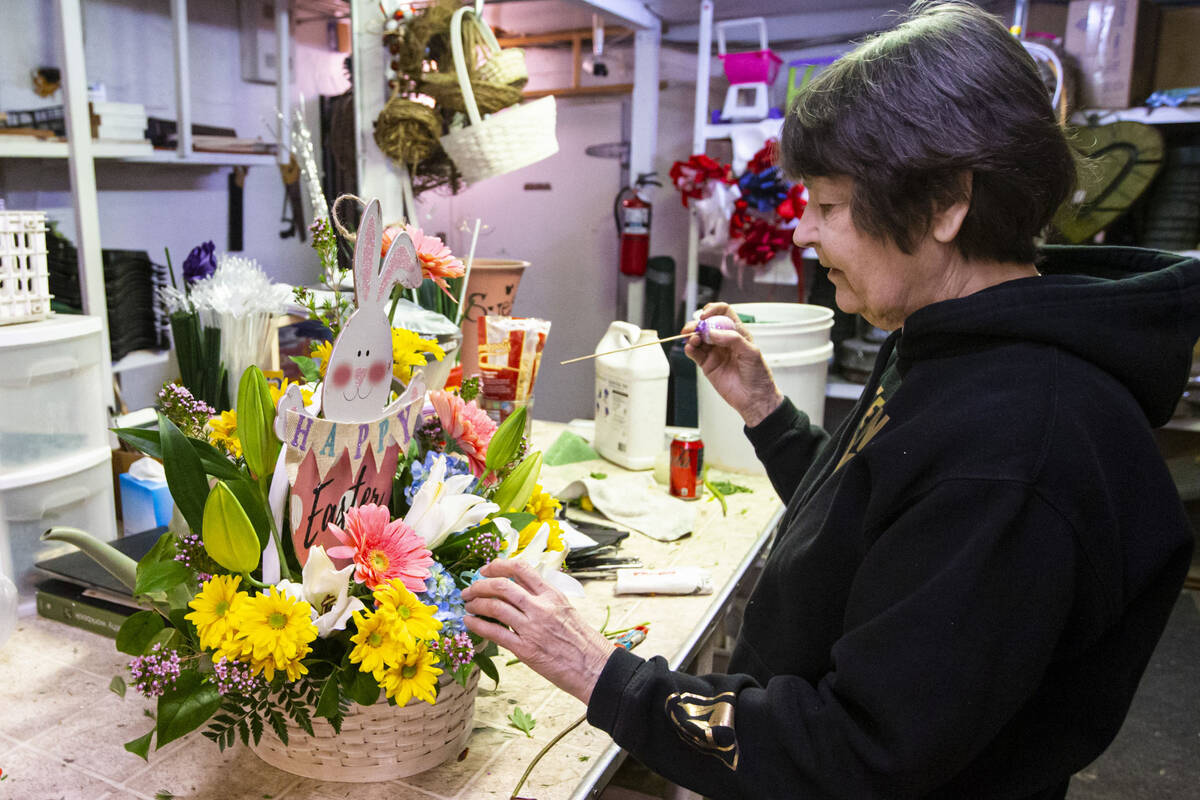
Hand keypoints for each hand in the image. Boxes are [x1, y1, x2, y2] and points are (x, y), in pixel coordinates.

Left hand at [462, 559, 613, 703]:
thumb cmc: (583, 641)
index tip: (485, 570)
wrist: (595, 668)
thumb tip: (519, 591)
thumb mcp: (566, 609)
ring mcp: (532, 628)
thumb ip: (544, 598)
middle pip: (502, 586)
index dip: (498, 565)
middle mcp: (541, 607)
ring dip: (476, 604)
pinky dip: (478, 625)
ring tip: (468, 606)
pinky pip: (495, 633)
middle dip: (480, 585)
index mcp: (552, 594)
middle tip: (469, 589)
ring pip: (495, 607)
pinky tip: (470, 623)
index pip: (521, 568)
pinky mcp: (526, 649)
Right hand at [684, 303, 782, 426]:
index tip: (705, 315)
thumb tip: (712, 332)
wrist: (754, 398)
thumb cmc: (758, 375)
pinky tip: (690, 347)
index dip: (713, 310)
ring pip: (698, 337)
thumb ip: (732, 339)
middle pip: (706, 324)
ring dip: (692, 335)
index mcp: (737, 333)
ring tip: (693, 339)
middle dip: (698, 323)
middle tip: (695, 329)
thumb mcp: (751, 352)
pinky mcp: (706, 364)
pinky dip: (689, 348)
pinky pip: (694, 352)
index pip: (723, 313)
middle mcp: (724, 340)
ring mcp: (714, 352)